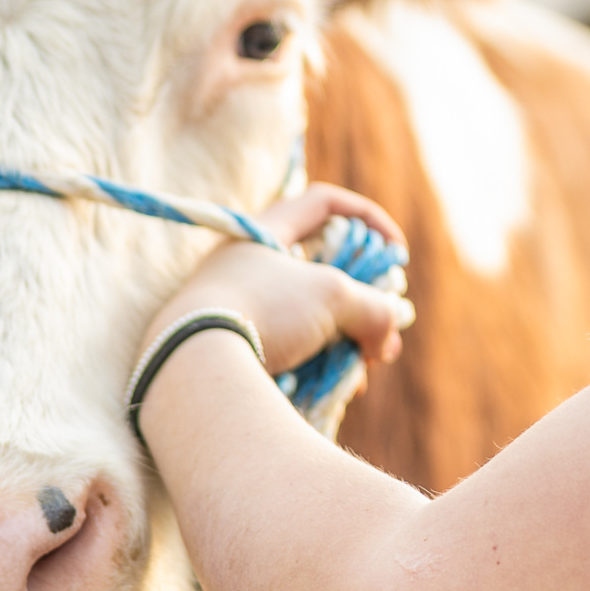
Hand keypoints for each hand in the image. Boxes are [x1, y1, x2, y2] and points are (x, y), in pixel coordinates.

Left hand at [147, 184, 414, 382]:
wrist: (193, 366)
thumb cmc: (265, 311)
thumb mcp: (334, 298)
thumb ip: (374, 308)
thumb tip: (385, 341)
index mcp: (263, 233)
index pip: (324, 203)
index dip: (369, 218)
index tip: (395, 252)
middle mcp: (246, 266)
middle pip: (321, 270)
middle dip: (362, 299)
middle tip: (383, 325)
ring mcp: (237, 308)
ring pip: (308, 318)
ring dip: (345, 340)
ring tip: (363, 369)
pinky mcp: (233, 349)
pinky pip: (289, 349)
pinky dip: (319, 363)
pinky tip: (337, 387)